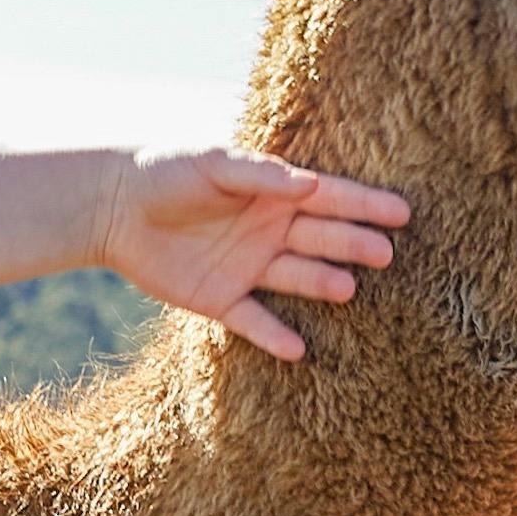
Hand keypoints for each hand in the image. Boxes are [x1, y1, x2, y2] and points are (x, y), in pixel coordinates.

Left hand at [101, 146, 406, 360]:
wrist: (114, 208)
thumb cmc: (165, 172)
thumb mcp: (212, 164)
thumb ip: (261, 174)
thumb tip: (312, 184)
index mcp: (272, 195)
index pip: (329, 199)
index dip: (365, 204)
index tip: (402, 212)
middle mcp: (268, 232)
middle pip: (321, 239)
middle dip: (354, 244)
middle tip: (384, 253)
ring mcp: (248, 267)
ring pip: (296, 278)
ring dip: (322, 284)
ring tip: (348, 290)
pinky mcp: (221, 299)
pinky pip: (254, 321)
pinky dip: (274, 337)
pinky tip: (298, 352)